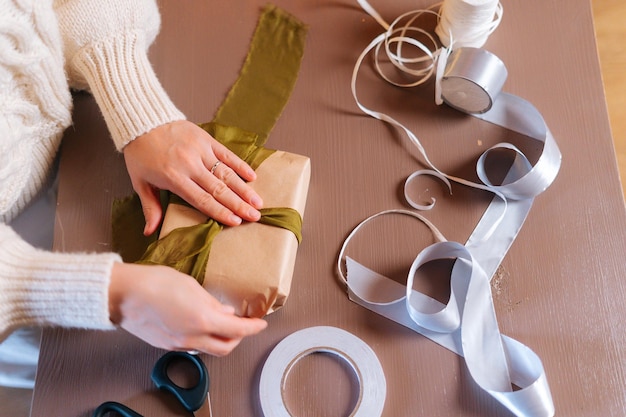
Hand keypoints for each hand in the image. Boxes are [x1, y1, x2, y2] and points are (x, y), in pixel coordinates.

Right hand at [108, 262, 267, 355]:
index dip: (252, 327)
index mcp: (203, 321)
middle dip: (238, 338)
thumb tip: (225, 311)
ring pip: (208, 348)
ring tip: (221, 323)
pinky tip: (199, 325)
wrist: (123, 294)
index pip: (238, 329)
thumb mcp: (191, 285)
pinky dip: (202, 338)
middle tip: (243, 325)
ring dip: (219, 339)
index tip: (260, 323)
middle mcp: (192, 337)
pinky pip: (191, 346)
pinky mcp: (165, 344)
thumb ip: (211, 302)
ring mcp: (178, 344)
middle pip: (225, 347)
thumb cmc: (154, 283)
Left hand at [123, 120, 263, 234]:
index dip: (220, 212)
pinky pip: (226, 154)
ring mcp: (200, 151)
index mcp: (174, 178)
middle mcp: (190, 165)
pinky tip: (253, 176)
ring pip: (227, 173)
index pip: (202, 200)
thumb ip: (150, 208)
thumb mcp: (140, 183)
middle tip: (255, 216)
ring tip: (258, 202)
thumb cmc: (140, 154)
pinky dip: (240, 165)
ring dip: (244, 189)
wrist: (142, 121)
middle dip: (239, 205)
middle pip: (219, 189)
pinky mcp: (206, 139)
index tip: (236, 222)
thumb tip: (150, 232)